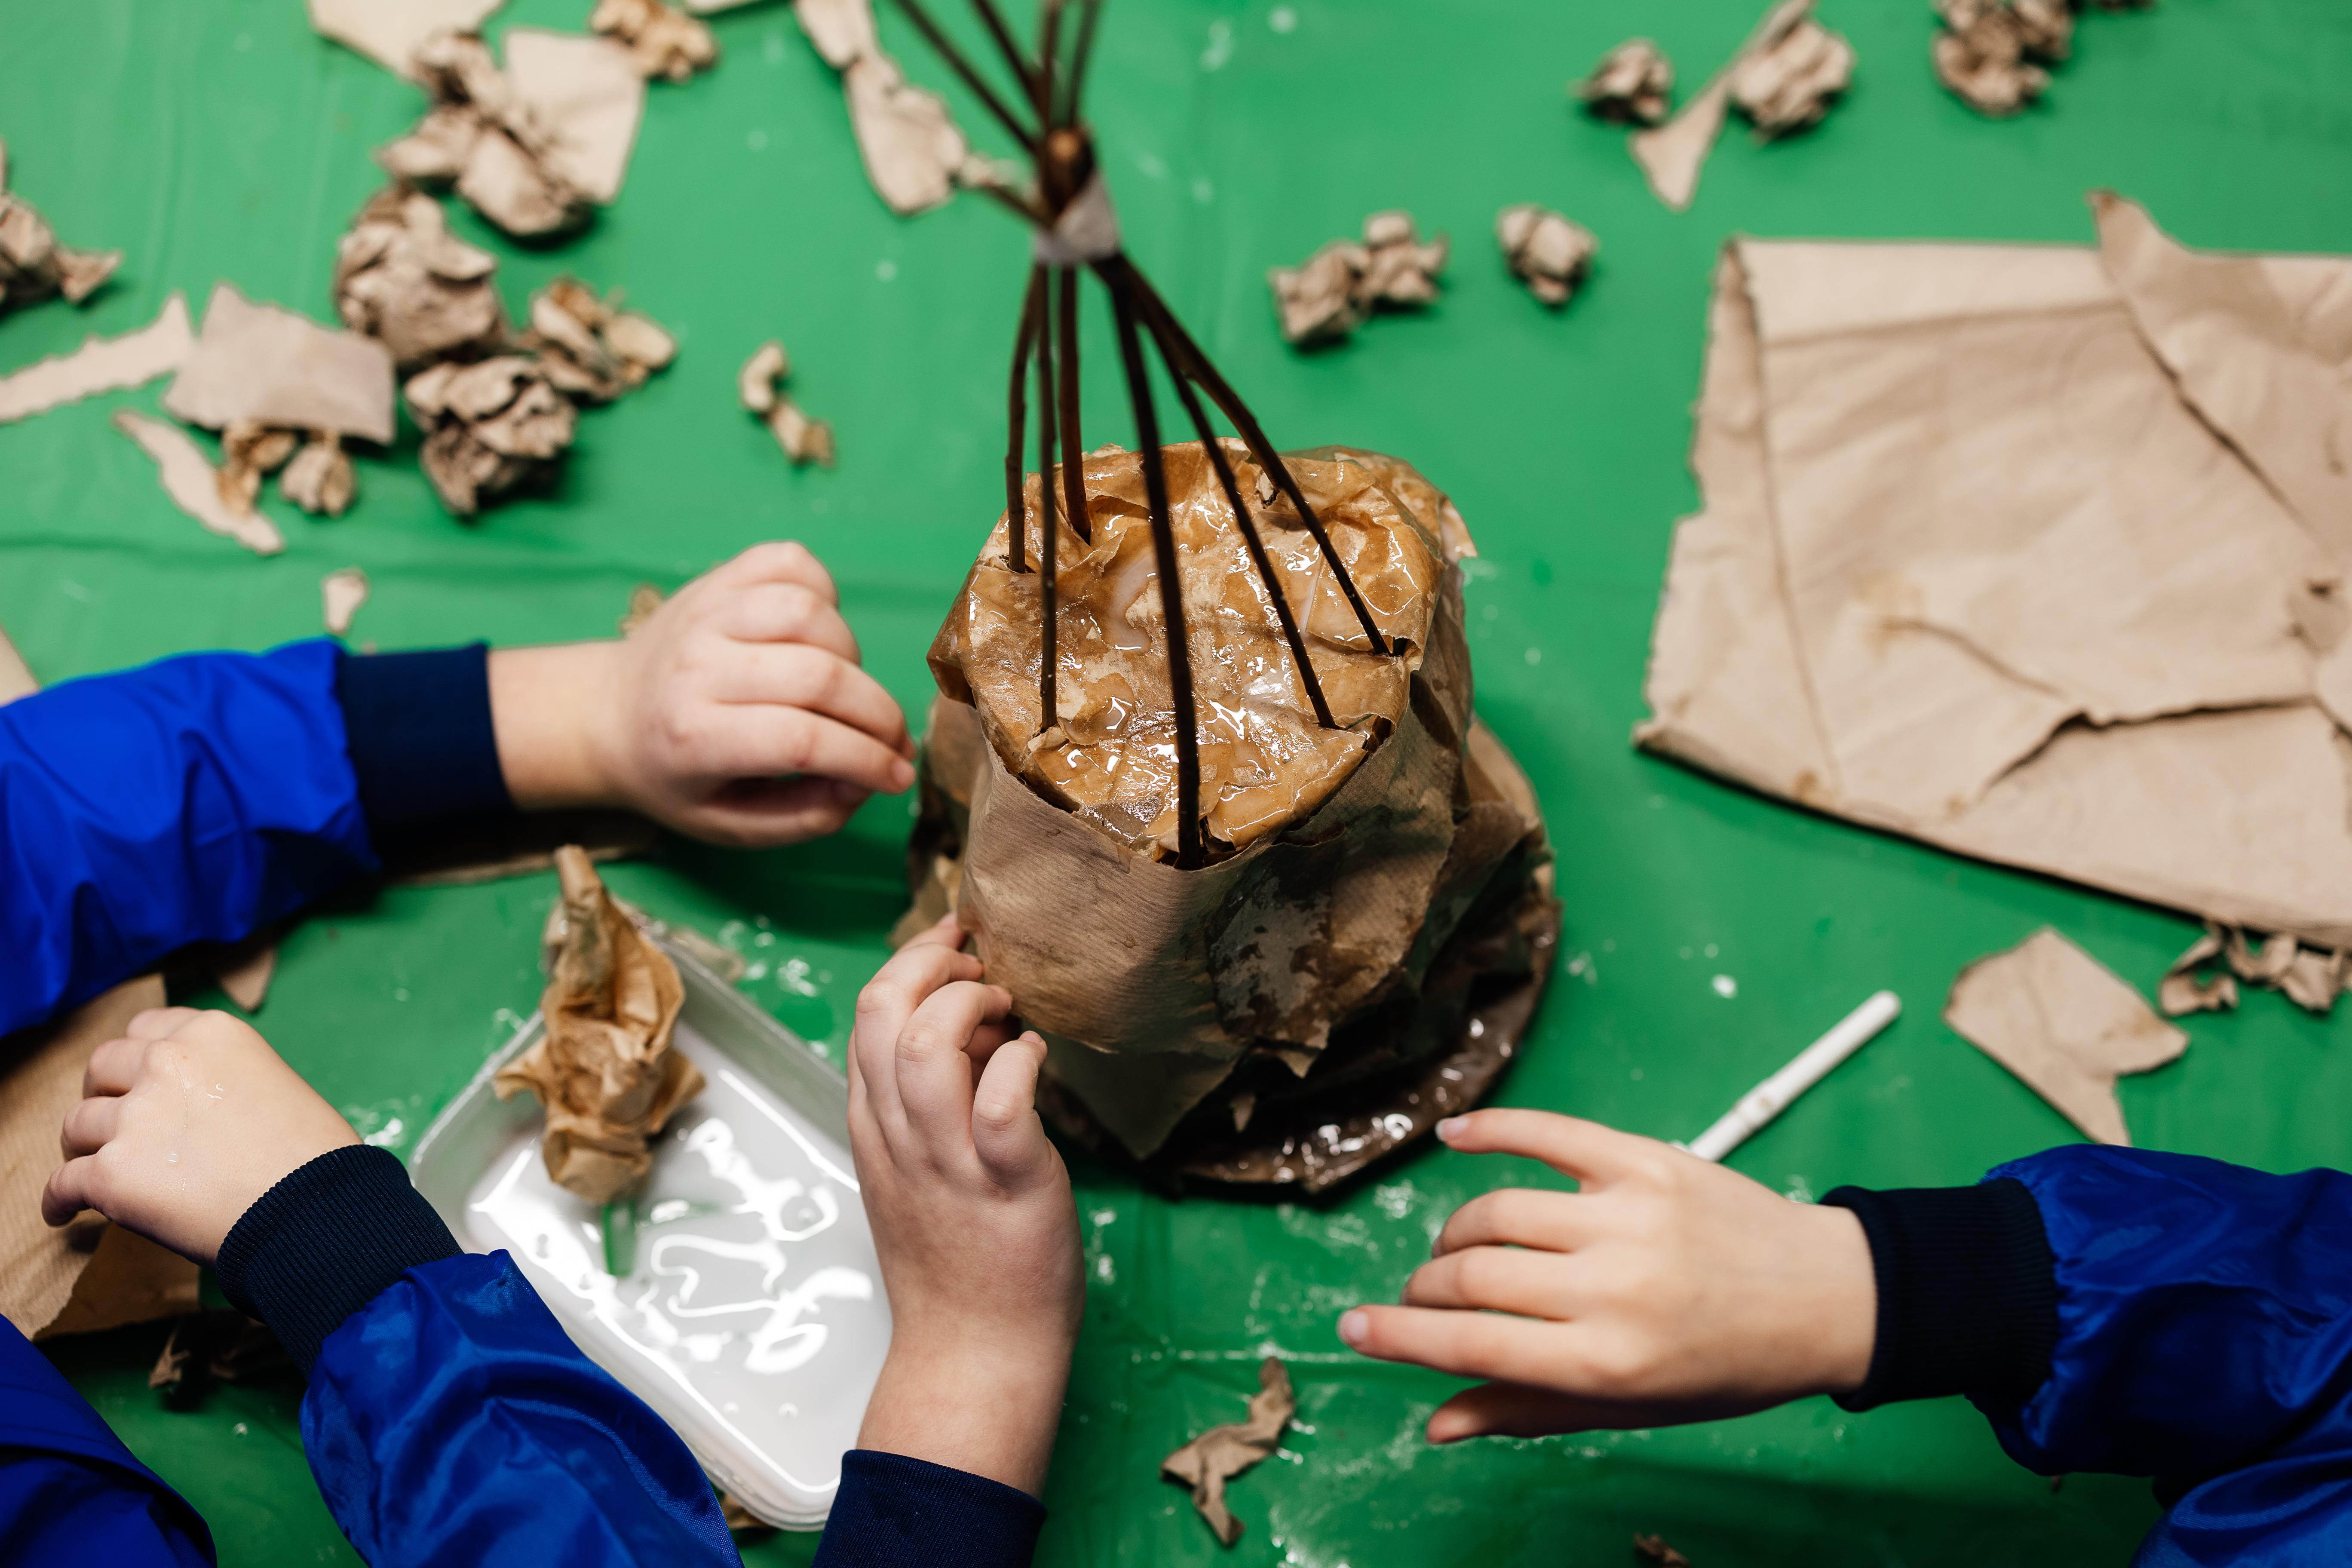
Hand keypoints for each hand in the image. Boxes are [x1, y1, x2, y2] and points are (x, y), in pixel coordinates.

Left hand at [42, 1008, 359, 1266]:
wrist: (312, 1208)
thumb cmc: (311, 1155)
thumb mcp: (274, 1083)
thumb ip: (223, 1078)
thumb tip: (191, 1111)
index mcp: (212, 1035)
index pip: (147, 1029)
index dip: (136, 1058)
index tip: (134, 1079)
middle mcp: (167, 1063)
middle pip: (101, 1067)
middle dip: (101, 1093)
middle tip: (111, 1121)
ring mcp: (135, 1117)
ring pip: (76, 1126)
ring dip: (82, 1148)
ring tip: (91, 1170)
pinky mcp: (112, 1173)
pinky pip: (63, 1184)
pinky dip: (59, 1201)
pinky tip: (64, 1213)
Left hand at [489, 541, 916, 845]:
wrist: (604, 712)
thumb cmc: (675, 773)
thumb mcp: (729, 823)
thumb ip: (805, 816)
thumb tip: (868, 783)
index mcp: (693, 735)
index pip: (802, 739)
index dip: (867, 759)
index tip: (896, 776)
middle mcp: (697, 667)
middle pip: (819, 675)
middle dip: (878, 714)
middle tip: (891, 741)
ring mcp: (706, 613)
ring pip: (811, 613)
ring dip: (852, 656)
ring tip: (845, 689)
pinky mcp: (717, 579)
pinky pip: (793, 563)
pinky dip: (825, 595)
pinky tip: (820, 637)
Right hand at [847, 915, 1081, 1496]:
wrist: (974, 1354)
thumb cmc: (958, 1258)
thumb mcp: (916, 1168)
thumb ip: (928, 1097)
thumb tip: (969, 1023)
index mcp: (875, 1128)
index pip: (865, 1017)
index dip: (908, 964)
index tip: (952, 947)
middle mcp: (902, 1138)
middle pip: (884, 1015)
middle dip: (930, 966)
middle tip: (979, 971)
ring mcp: (952, 1163)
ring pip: (929, 1050)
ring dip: (971, 1007)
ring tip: (1006, 1011)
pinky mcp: (1009, 1184)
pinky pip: (1004, 1103)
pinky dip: (1021, 1061)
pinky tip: (1037, 1056)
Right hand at [1337, 1109, 1874, 1442]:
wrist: (1826, 1298)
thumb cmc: (1726, 1368)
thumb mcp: (1632, 1409)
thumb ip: (1527, 1411)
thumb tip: (1434, 1425)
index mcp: (1607, 1362)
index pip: (1471, 1344)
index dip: (1399, 1337)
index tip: (1352, 1330)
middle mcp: (1613, 1288)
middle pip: (1472, 1276)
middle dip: (1424, 1291)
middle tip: (1421, 1300)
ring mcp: (1629, 1217)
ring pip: (1497, 1211)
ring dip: (1454, 1233)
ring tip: (1455, 1253)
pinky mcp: (1647, 1162)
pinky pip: (1548, 1133)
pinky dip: (1492, 1130)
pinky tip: (1454, 1138)